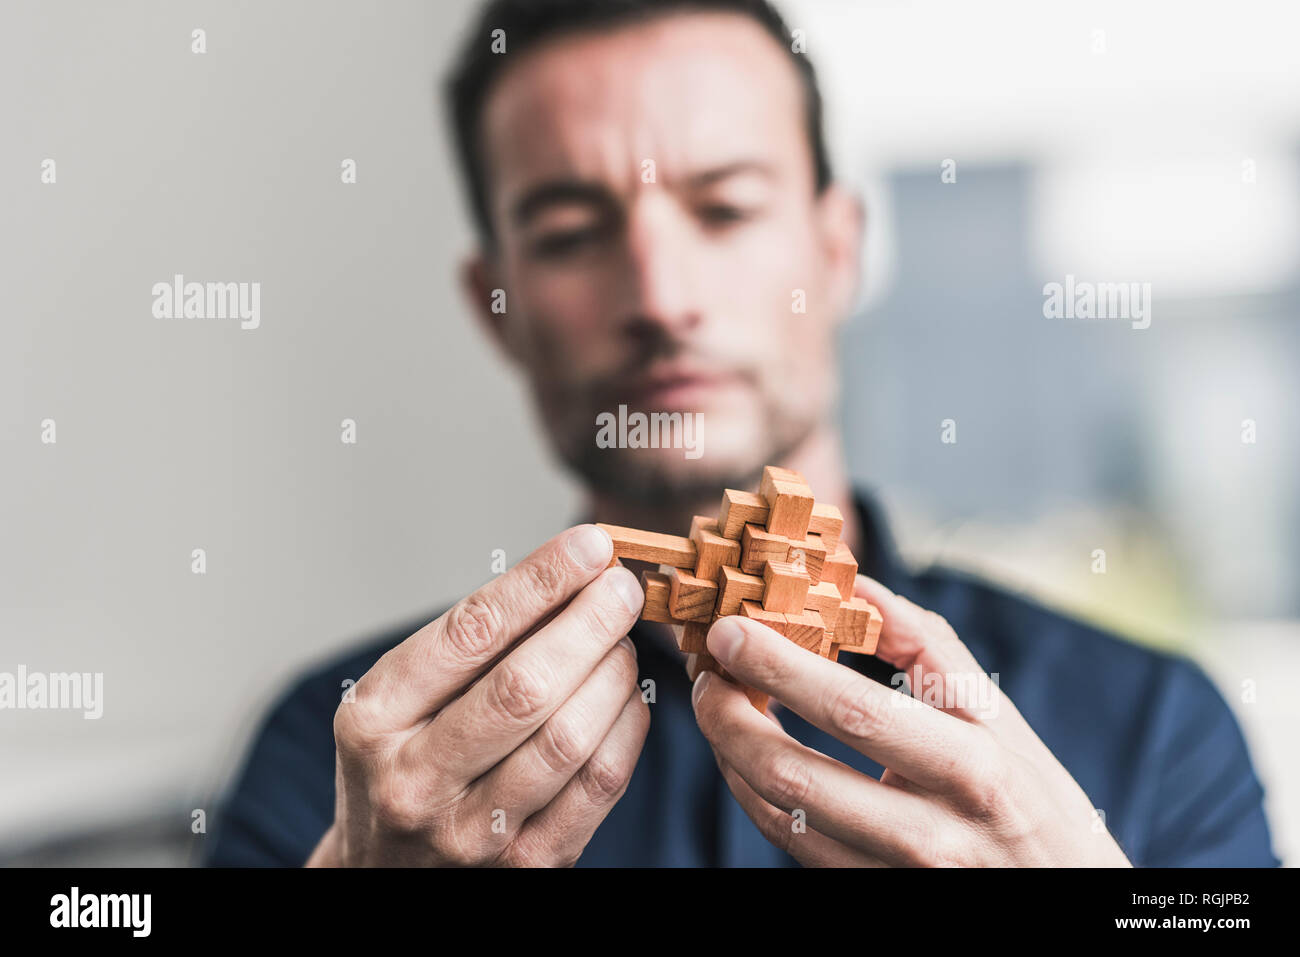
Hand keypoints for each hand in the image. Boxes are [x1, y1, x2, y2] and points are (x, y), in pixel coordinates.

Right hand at [308, 524, 649, 866]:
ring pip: (569, 736)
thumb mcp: (398, 700)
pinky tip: (627, 696)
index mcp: (374, 720)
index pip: (472, 632)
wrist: (385, 875)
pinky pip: (598, 784)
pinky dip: (627, 727)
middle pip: (526, 686)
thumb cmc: (401, 763)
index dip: (541, 581)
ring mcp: (471, 831)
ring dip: (613, 673)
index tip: (589, 546)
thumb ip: (470, 643)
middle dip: (589, 623)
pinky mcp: (527, 863)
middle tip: (623, 588)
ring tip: (622, 641)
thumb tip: (567, 570)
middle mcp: (415, 780)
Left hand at [690, 574, 1131, 866]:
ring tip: (717, 704)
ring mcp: (894, 875)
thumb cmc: (1034, 799)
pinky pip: (790, 844)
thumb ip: (929, 646)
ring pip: (780, 816)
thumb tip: (857, 584)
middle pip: (796, 774)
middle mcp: (930, 831)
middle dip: (729, 717)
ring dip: (729, 755)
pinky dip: (751, 794)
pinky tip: (743, 754)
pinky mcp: (870, 895)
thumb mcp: (1000, 717)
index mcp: (969, 766)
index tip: (731, 631)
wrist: (1065, 898)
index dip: (781, 669)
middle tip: (706, 673)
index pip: (854, 710)